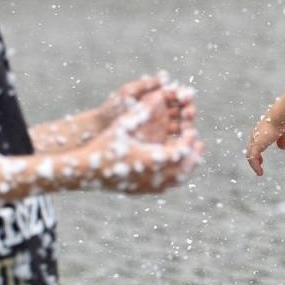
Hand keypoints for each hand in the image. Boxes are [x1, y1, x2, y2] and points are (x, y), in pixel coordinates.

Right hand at [81, 108, 203, 193]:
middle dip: (194, 154)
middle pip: (185, 168)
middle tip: (199, 142)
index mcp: (152, 159)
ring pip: (178, 180)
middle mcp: (154, 177)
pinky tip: (175, 166)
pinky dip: (176, 176)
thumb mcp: (124, 125)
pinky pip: (167, 186)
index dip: (189, 140)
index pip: (182, 151)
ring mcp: (148, 187)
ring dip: (187, 167)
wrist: (86, 172)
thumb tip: (160, 92)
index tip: (192, 130)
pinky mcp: (141, 192)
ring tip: (191, 153)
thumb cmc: (104, 145)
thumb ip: (144, 110)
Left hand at [99, 74, 195, 142]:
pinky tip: (183, 141)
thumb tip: (166, 76)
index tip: (184, 96)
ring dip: (187, 125)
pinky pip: (175, 142)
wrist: (99, 130)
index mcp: (158, 98)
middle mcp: (163, 112)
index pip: (177, 95)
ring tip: (187, 126)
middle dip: (188, 110)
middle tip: (188, 111)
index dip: (183, 94)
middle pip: (183, 110)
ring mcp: (163, 128)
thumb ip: (146, 85)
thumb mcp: (128, 93)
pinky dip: (181, 141)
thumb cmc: (112, 108)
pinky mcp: (160, 143)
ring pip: (182, 126)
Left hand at [247, 113, 284, 175]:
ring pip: (250, 155)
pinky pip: (252, 158)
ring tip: (259, 173)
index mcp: (261, 130)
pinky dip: (255, 166)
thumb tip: (282, 148)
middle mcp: (256, 134)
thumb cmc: (284, 119)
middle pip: (251, 148)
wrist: (281, 116)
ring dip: (254, 164)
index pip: (256, 142)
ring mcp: (255, 139)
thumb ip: (282, 139)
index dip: (258, 151)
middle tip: (259, 164)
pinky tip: (260, 173)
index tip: (261, 159)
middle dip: (254, 157)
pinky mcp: (256, 145)